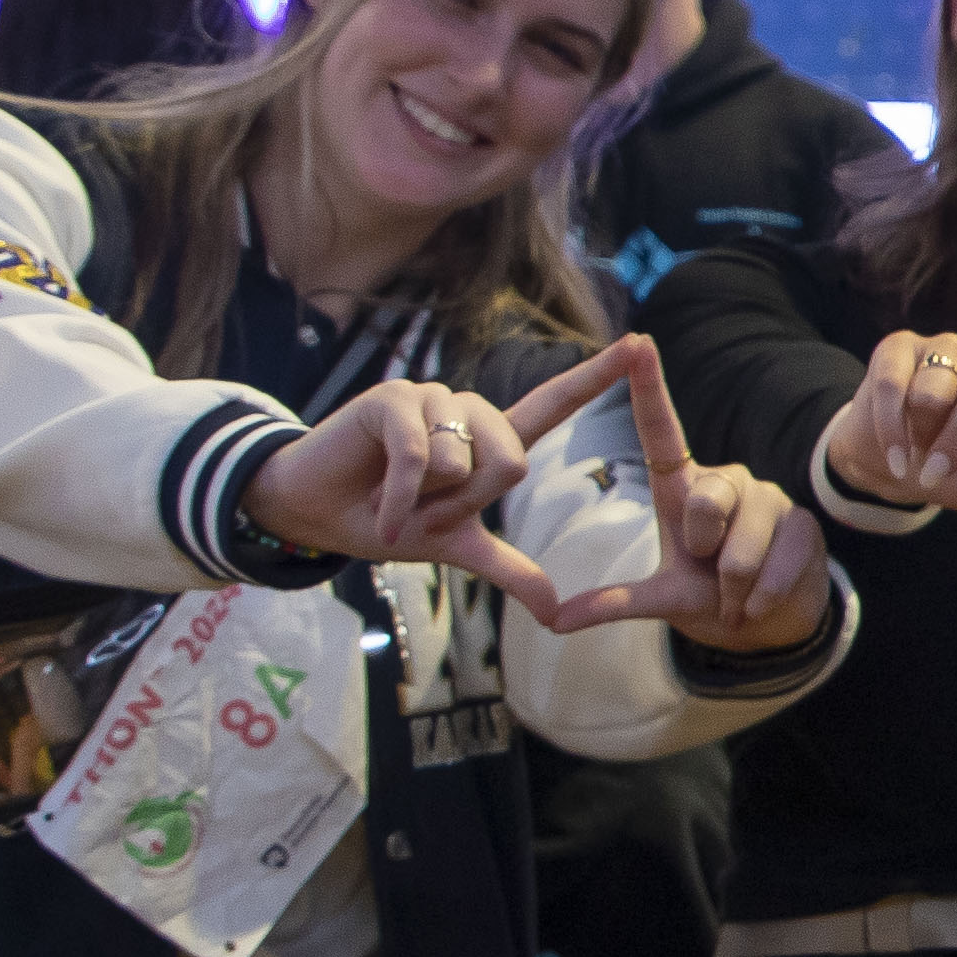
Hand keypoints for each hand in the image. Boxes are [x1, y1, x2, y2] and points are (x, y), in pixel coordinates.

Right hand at [244, 374, 570, 611]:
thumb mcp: (454, 548)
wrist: (313, 515)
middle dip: (465, 506)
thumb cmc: (383, 521)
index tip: (643, 342)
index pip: (554, 403)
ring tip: (394, 498)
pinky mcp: (393, 399)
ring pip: (463, 462)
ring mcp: (430, 399)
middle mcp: (468, 411)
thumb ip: (510, 571)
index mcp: (491, 440)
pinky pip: (420, 460)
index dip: (598, 374)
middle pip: (511, 462)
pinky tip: (375, 506)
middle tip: (424, 511)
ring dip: (426, 502)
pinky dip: (399, 500)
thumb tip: (557, 615)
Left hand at [532, 337, 834, 653]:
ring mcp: (769, 498)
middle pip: (707, 503)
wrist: (771, 621)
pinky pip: (777, 566)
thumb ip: (613, 603)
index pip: (662, 431)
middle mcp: (727, 481)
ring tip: (736, 595)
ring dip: (733, 588)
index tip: (636, 341)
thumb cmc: (707, 596)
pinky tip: (762, 601)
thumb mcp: (661, 599)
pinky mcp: (804, 521)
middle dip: (704, 553)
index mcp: (684, 488)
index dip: (648, 387)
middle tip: (711, 576)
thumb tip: (553, 621)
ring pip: (740, 548)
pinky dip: (763, 597)